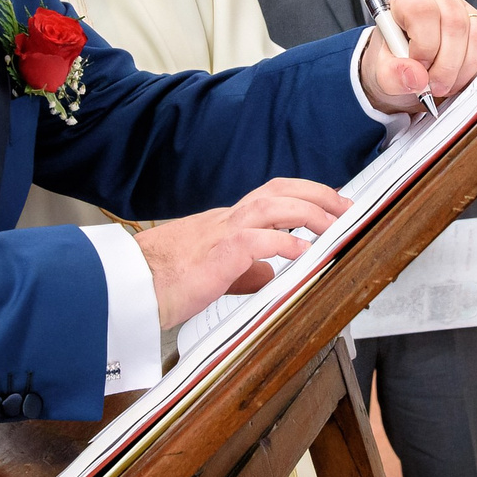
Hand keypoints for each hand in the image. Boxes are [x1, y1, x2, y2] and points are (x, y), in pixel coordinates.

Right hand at [133, 178, 351, 329]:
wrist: (132, 287)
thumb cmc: (164, 282)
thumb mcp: (214, 273)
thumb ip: (244, 270)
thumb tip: (270, 272)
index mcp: (224, 222)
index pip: (270, 195)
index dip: (302, 193)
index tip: (328, 201)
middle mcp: (225, 219)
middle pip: (277, 189)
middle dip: (315, 193)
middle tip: (344, 205)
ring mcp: (221, 232)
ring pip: (273, 205)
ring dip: (309, 211)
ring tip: (334, 223)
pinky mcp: (218, 253)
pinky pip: (259, 240)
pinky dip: (287, 243)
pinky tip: (305, 252)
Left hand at [358, 0, 476, 113]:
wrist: (408, 72)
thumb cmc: (394, 64)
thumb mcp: (381, 73)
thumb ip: (391, 74)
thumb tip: (415, 77)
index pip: (423, 10)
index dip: (423, 44)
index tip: (418, 66)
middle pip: (455, 24)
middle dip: (446, 66)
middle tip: (432, 86)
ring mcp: (467, 13)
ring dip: (463, 71)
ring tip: (444, 85)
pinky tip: (459, 79)